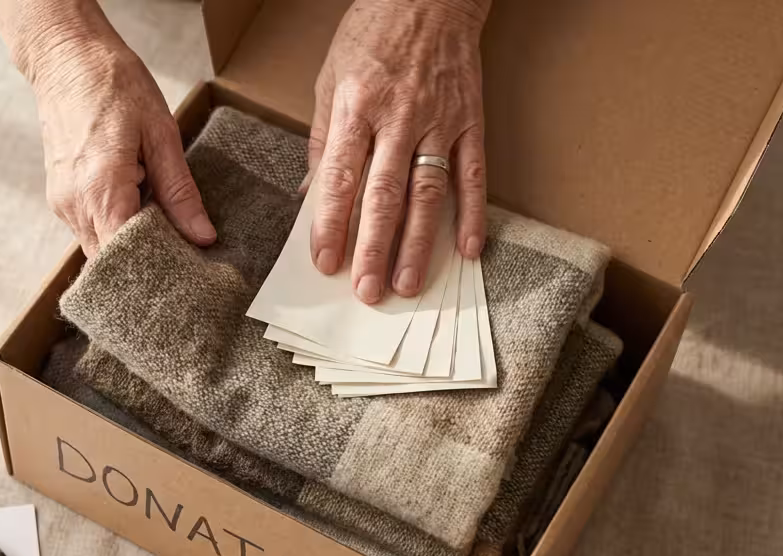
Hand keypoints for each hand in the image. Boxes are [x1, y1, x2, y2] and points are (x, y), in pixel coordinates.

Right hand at [28, 36, 215, 255]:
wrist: (66, 57)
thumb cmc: (113, 85)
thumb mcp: (161, 134)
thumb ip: (179, 191)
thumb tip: (202, 236)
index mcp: (100, 189)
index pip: (126, 257)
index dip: (156, 268)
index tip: (185, 267)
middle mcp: (74, 204)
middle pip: (111, 260)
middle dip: (144, 260)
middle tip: (180, 247)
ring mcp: (62, 203)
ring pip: (99, 247)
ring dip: (129, 241)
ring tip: (158, 215)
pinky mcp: (60, 197)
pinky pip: (90, 228)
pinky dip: (114, 225)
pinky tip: (135, 201)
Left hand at [308, 0, 489, 302]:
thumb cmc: (371, 37)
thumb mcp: (329, 80)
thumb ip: (322, 140)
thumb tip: (309, 196)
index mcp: (355, 106)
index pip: (340, 176)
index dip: (331, 222)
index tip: (324, 261)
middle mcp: (398, 118)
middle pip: (383, 194)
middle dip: (373, 247)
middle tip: (365, 292)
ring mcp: (438, 122)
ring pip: (427, 192)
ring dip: (417, 243)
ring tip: (406, 284)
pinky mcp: (470, 122)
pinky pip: (472, 174)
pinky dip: (473, 213)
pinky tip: (467, 249)